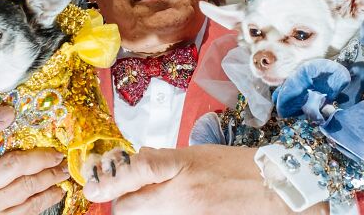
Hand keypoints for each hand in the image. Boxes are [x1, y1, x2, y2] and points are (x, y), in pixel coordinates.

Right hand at [0, 107, 68, 214]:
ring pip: (24, 193)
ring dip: (48, 180)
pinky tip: (54, 193)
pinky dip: (43, 201)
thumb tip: (8, 113)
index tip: (10, 112)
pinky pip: (25, 213)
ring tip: (61, 172)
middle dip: (40, 159)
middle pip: (11, 168)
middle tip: (58, 155)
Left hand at [83, 145, 327, 214]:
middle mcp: (179, 197)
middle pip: (128, 208)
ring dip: (139, 206)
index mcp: (180, 169)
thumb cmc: (235, 166)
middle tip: (123, 190)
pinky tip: (169, 202)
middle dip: (120, 200)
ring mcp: (185, 214)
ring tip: (152, 194)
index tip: (94, 186)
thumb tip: (137, 159)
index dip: (111, 180)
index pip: (136, 172)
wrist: (270, 189)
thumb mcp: (196, 153)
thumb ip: (163, 158)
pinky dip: (156, 212)